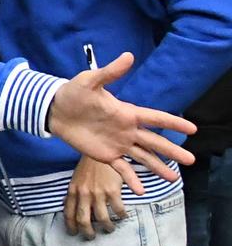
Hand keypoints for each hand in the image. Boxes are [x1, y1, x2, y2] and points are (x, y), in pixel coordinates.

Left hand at [47, 52, 195, 195]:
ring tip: (174, 178)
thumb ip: (111, 73)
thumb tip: (129, 55)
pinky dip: (131, 178)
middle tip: (191, 160)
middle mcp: (127, 130)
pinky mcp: (105, 155)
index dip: (173, 123)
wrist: (54, 110)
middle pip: (154, 142)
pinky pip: (121, 168)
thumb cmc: (73, 93)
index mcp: (127, 113)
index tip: (191, 129)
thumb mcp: (90, 81)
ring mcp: (118, 144)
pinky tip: (141, 190)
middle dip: (172, 150)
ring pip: (143, 157)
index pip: (155, 118)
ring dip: (158, 167)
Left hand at [64, 156, 126, 238]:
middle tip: (91, 237)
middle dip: (87, 232)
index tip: (73, 233)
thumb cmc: (90, 165)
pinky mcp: (113, 190)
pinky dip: (121, 215)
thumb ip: (75, 192)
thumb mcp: (77, 178)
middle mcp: (84, 194)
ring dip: (106, 227)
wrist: (103, 152)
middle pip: (84, 220)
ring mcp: (98, 193)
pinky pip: (118, 209)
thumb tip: (72, 206)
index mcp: (73, 191)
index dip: (70, 226)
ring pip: (101, 218)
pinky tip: (123, 216)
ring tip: (109, 229)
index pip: (69, 213)